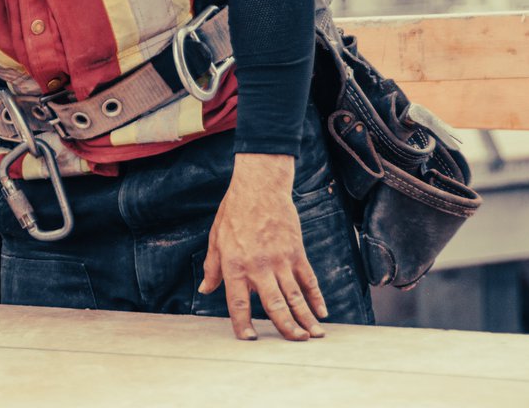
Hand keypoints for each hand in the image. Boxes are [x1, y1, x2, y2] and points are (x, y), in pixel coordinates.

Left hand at [199, 153, 327, 340]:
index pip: (237, 302)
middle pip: (273, 305)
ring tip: (314, 335)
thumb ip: (212, 268)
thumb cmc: (234, 212)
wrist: (259, 186)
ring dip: (306, 317)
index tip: (249, 339)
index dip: (242, 323)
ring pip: (295, 296)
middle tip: (296, 342)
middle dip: (286, 327)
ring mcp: (280, 260)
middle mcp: (258, 267)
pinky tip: (322, 311)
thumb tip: (206, 289)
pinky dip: (317, 296)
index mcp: (234, 265)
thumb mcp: (216, 239)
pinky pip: (309, 279)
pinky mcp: (296, 252)